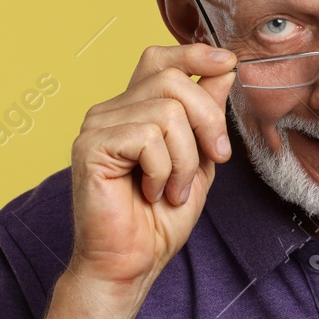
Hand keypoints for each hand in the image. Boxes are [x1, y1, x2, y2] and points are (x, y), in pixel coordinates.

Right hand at [68, 43, 236, 287]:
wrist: (130, 265)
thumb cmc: (158, 221)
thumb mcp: (198, 161)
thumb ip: (205, 117)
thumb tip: (223, 70)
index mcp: (133, 110)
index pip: (159, 59)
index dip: (194, 53)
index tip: (227, 62)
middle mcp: (110, 111)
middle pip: (173, 80)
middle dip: (208, 120)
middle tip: (215, 159)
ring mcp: (96, 126)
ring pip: (167, 111)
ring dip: (186, 159)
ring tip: (174, 188)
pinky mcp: (90, 147)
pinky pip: (148, 137)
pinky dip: (164, 170)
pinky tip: (152, 192)